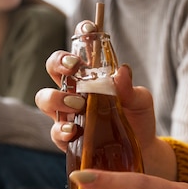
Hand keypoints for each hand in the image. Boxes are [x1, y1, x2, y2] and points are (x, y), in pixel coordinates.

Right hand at [35, 48, 171, 176]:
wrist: (142, 150)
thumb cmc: (137, 119)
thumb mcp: (140, 101)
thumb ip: (130, 88)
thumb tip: (121, 71)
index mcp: (90, 77)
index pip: (76, 52)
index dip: (75, 42)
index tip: (85, 38)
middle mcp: (73, 92)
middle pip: (52, 70)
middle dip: (57, 64)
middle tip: (74, 68)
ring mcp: (67, 115)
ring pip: (44, 99)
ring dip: (56, 98)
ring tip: (77, 104)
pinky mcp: (67, 140)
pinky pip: (54, 133)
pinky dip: (61, 130)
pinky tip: (73, 131)